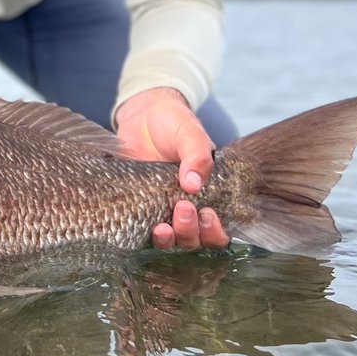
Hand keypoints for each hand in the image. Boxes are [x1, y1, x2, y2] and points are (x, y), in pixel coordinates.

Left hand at [115, 87, 230, 250]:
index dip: (215, 231)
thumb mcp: (190, 133)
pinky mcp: (138, 207)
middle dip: (191, 231)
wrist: (142, 114)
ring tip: (163, 226)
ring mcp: (161, 209)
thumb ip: (197, 155)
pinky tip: (146, 226)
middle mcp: (186, 207)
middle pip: (194, 239)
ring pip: (172, 241)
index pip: (218, 230)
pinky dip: (146, 234)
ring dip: (170, 239)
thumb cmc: (173, 122)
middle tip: (183, 208)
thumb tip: (193, 184)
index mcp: (207, 194)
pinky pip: (143, 231)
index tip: (207, 214)